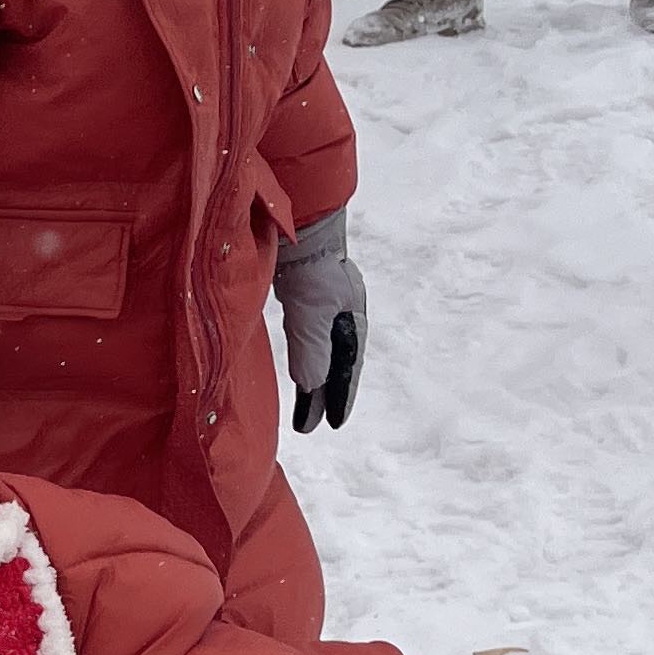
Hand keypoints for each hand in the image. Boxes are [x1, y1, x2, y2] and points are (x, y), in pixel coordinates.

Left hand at [276, 210, 366, 434]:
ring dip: (314, 380)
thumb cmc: (312, 270)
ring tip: (305, 404)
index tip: (332, 424)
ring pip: (322, 355)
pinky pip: (309, 341)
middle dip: (324, 396)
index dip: (338, 399)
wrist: (304, 230)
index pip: (345, 372)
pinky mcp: (309, 301)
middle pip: (335, 367)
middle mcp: (344, 321)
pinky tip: (300, 364)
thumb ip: (311, 349)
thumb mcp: (312, 313)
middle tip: (311, 424)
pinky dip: (306, 359)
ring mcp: (328, 311)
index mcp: (352, 327)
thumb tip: (312, 385)